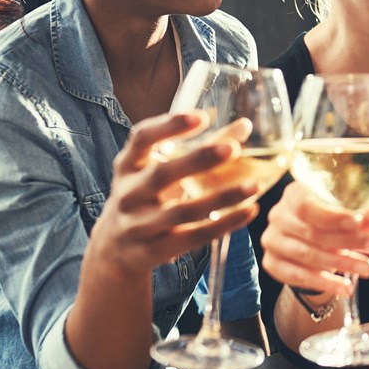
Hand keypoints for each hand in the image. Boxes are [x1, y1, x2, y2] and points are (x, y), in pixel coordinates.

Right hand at [89, 112, 259, 277]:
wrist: (114, 250)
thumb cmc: (146, 196)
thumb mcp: (159, 169)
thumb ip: (201, 147)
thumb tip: (244, 126)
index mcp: (128, 165)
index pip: (141, 138)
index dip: (169, 126)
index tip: (201, 117)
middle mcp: (128, 194)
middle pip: (161, 175)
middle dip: (196, 161)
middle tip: (233, 148)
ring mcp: (138, 225)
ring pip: (182, 211)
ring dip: (221, 198)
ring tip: (254, 186)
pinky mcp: (154, 251)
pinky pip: (193, 237)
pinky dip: (223, 224)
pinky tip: (250, 211)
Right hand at [260, 181, 368, 296]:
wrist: (309, 245)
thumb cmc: (331, 224)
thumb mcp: (350, 218)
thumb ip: (364, 216)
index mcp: (294, 194)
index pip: (308, 206)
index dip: (333, 216)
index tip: (359, 223)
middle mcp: (278, 215)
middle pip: (312, 232)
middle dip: (348, 241)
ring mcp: (272, 240)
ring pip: (307, 255)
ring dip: (341, 264)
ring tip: (368, 269)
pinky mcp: (272, 263)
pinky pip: (298, 276)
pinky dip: (324, 283)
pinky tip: (345, 287)